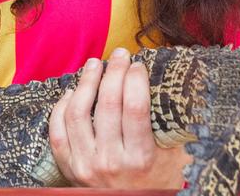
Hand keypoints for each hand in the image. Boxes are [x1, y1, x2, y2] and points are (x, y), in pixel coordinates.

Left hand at [48, 48, 191, 187]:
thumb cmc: (156, 183)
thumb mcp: (173, 160)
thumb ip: (173, 130)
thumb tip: (182, 89)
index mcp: (141, 159)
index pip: (135, 108)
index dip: (135, 80)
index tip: (138, 64)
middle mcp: (111, 161)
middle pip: (107, 105)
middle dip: (114, 72)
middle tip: (119, 55)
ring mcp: (86, 165)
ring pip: (78, 113)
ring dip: (85, 83)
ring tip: (94, 65)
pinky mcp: (69, 167)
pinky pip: (57, 131)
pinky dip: (61, 107)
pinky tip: (72, 92)